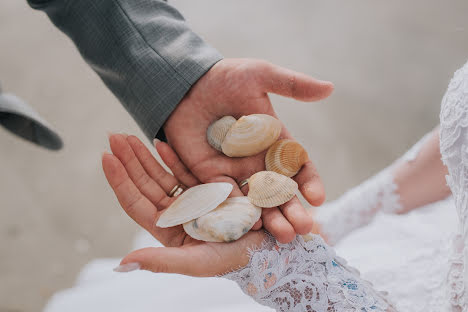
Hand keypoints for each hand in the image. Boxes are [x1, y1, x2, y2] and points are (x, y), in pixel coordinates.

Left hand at [103, 134, 264, 274]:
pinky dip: (172, 156)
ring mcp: (189, 198)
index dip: (120, 180)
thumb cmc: (230, 260)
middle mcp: (174, 212)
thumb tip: (124, 262)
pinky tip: (160, 142)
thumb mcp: (197, 263)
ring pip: (161, 174)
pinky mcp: (206, 188)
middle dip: (128, 160)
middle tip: (114, 136)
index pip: (135, 202)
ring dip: (145, 155)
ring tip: (128, 136)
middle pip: (144, 183)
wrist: (265, 247)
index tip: (106, 156)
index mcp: (166, 229)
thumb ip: (162, 262)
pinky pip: (185, 170)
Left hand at [163, 58, 333, 242]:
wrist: (186, 84)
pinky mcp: (210, 177)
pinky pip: (224, 199)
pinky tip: (245, 226)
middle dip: (293, 210)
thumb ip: (292, 85)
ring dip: (269, 219)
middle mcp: (259, 162)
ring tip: (279, 236)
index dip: (310, 182)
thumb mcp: (260, 76)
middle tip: (303, 229)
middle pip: (281, 193)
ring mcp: (235, 172)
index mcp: (276, 142)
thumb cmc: (225, 78)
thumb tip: (330, 88)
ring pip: (256, 202)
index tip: (318, 198)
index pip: (299, 167)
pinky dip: (235, 212)